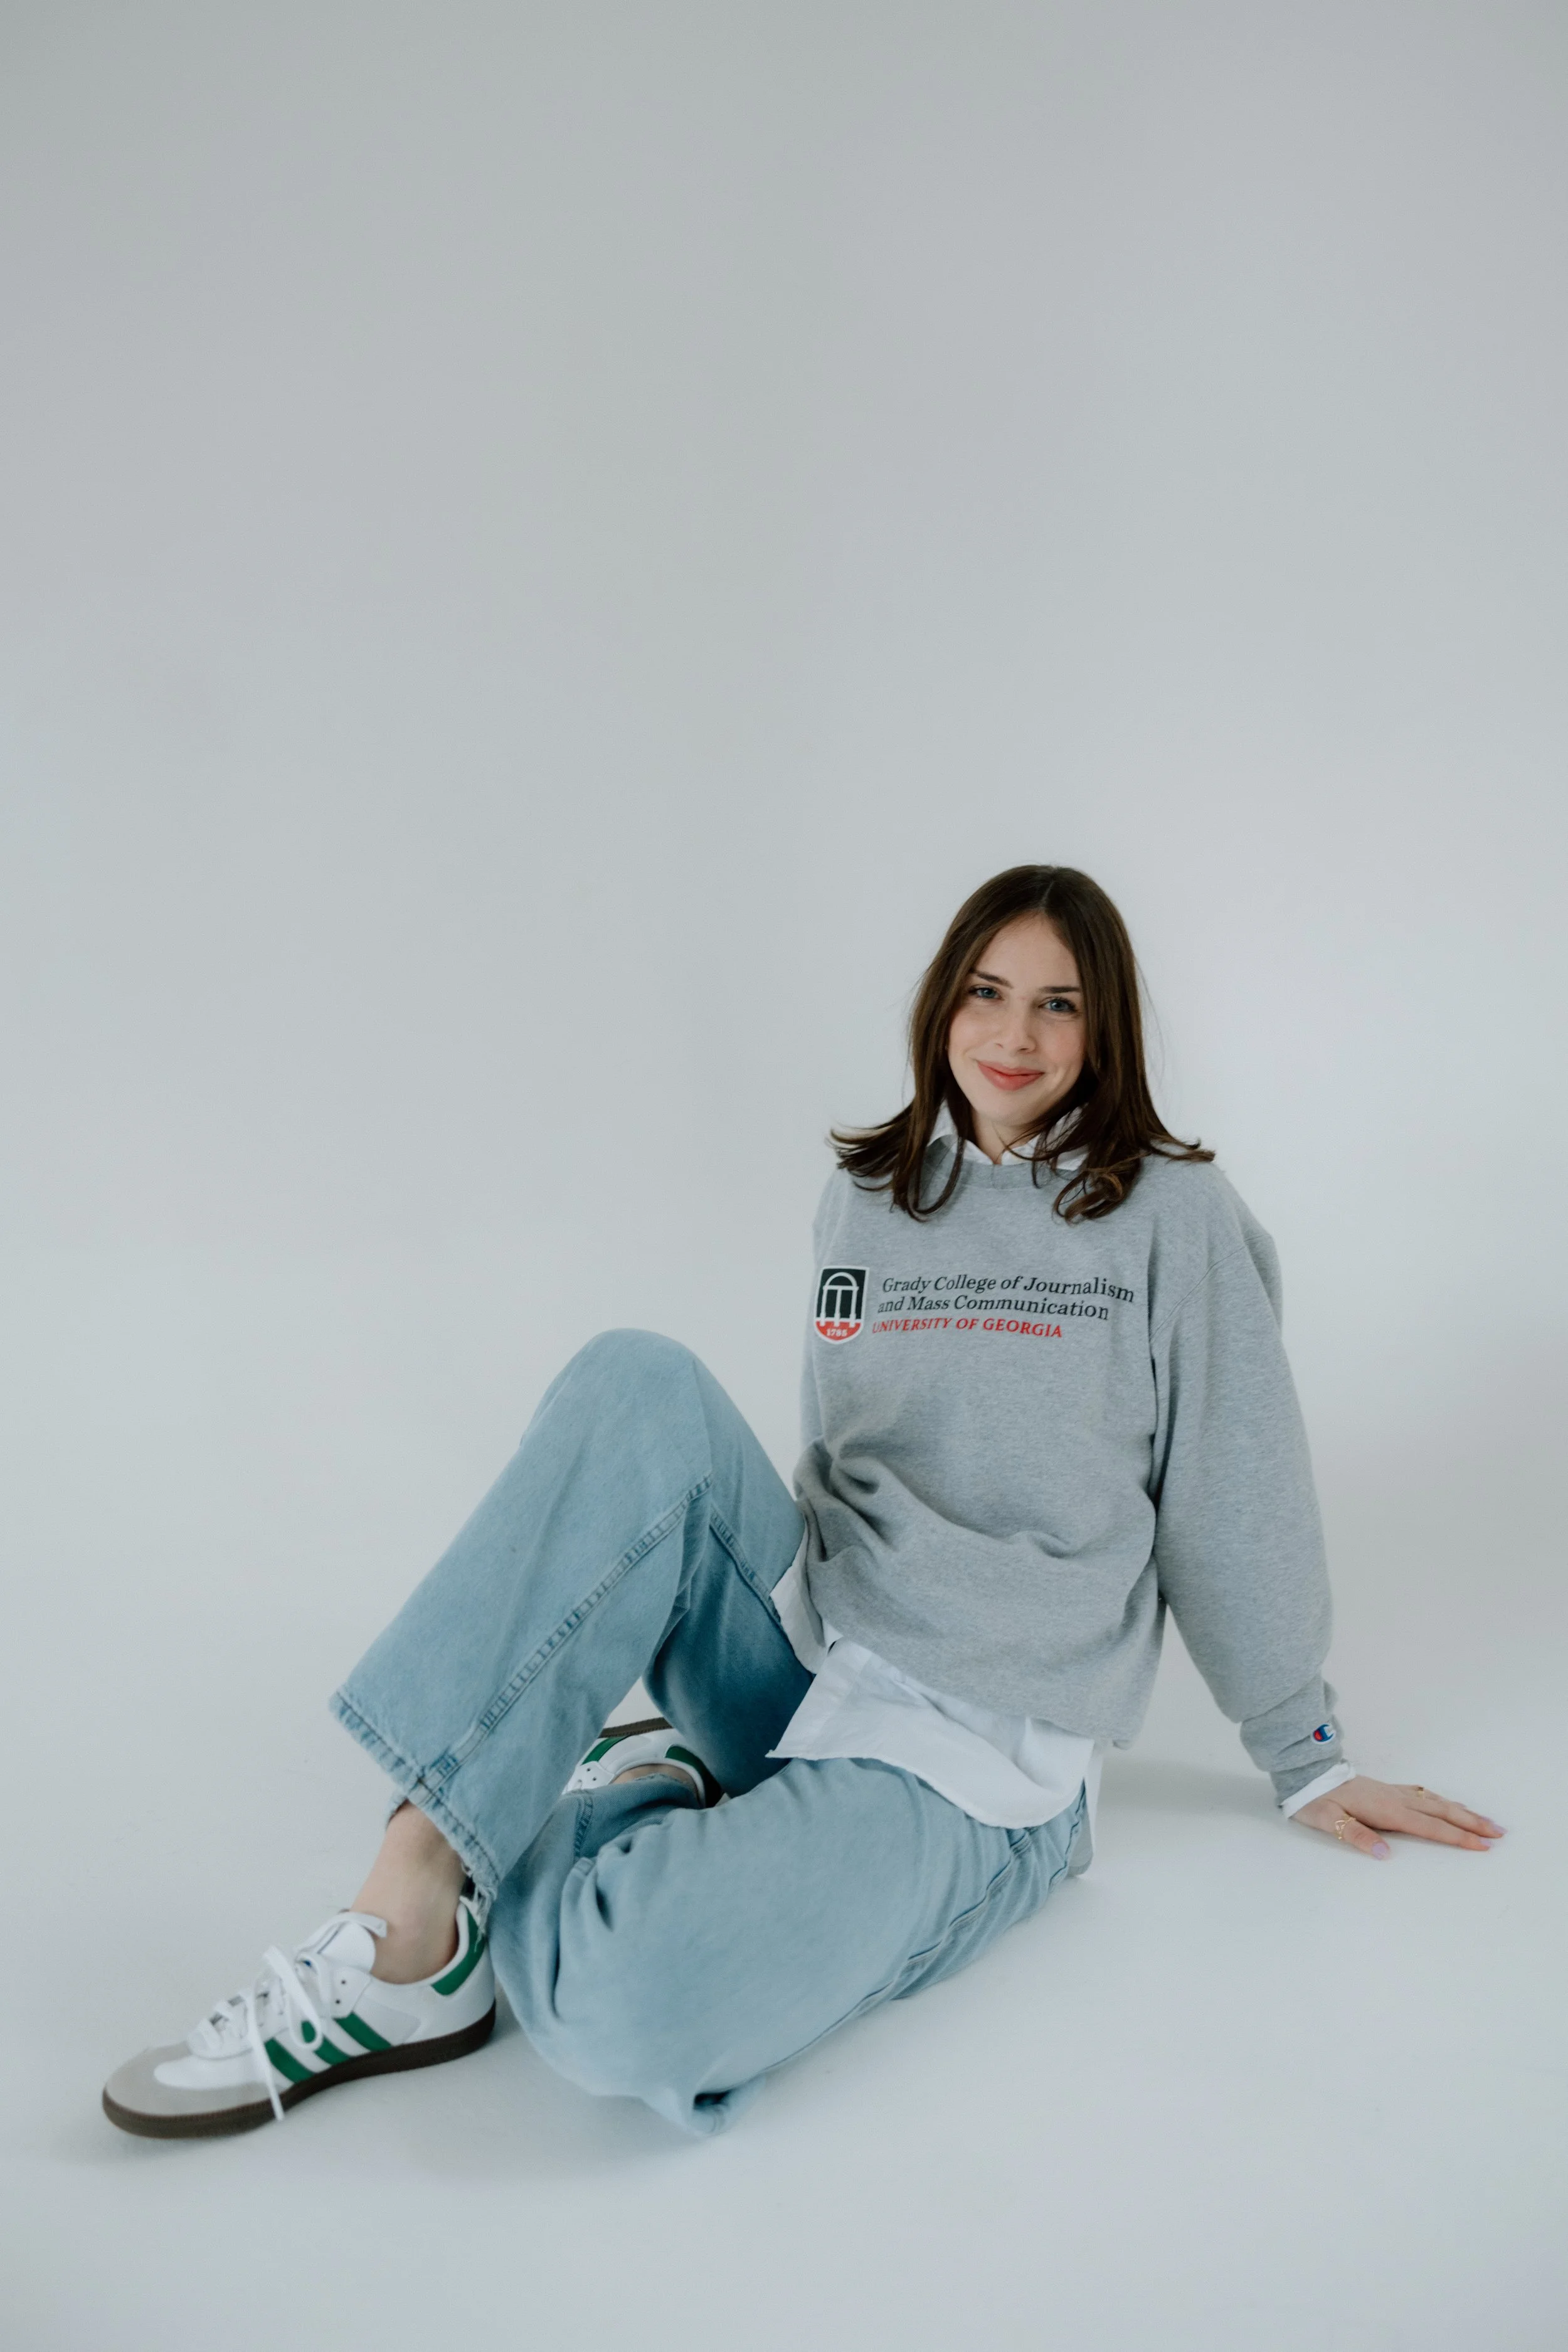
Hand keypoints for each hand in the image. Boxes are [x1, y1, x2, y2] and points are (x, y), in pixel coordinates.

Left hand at [1294, 1775, 1504, 1858]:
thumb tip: (1384, 1854)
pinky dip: (1441, 1800)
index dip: (1458, 1837)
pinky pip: (1422, 1795)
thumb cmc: (1316, 1800)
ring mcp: (1393, 1792)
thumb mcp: (1329, 1821)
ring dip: (1462, 1811)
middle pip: (1442, 1812)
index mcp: (1387, 1810)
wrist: (1306, 1773)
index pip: (1430, 1827)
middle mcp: (1395, 1799)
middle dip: (1472, 1822)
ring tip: (1485, 1820)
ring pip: (1436, 1801)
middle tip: (1500, 1833)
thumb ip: (1356, 1836)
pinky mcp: (1386, 1789)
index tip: (1483, 1845)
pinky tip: (1446, 1802)